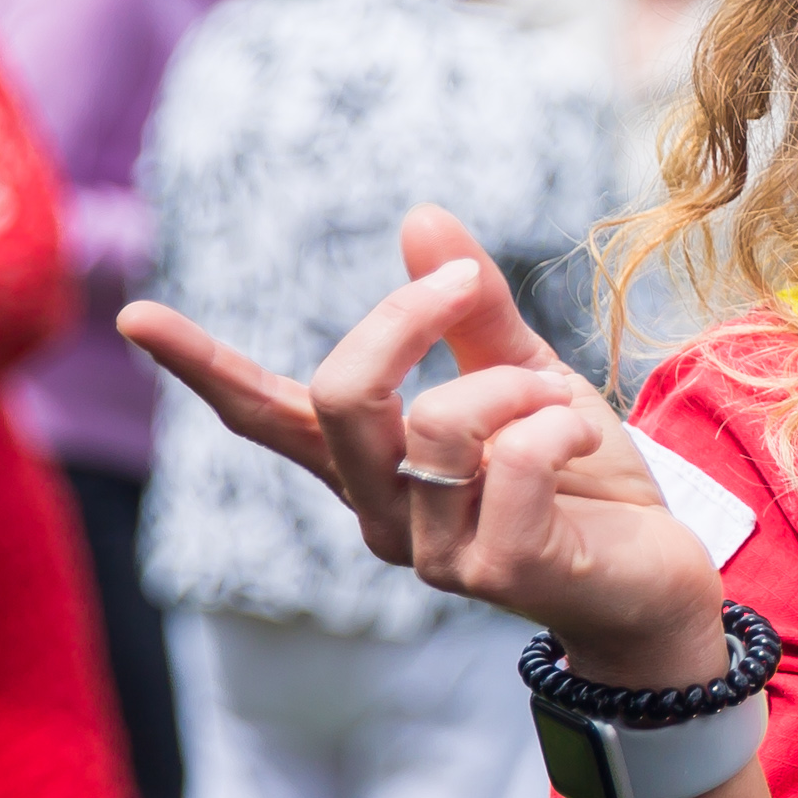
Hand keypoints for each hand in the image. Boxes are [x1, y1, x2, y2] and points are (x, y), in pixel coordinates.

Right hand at [122, 207, 724, 681]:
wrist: (664, 582)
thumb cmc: (586, 483)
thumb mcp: (528, 377)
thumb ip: (472, 311)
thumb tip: (417, 215)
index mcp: (372, 465)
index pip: (268, 414)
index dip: (202, 367)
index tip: (133, 315)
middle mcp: (380, 512)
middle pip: (338, 395)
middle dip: (403, 318)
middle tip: (464, 283)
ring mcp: (430, 552)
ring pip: (436, 424)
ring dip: (515, 386)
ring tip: (561, 407)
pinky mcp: (495, 573)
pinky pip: (513, 465)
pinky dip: (557, 427)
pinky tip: (582, 443)